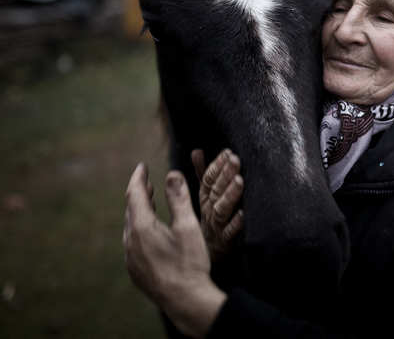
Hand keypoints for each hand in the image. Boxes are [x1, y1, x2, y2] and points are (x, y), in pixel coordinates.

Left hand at [123, 163, 225, 337]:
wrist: (185, 300)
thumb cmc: (189, 262)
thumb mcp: (188, 226)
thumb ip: (179, 198)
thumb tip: (172, 173)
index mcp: (142, 228)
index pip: (135, 195)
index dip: (138, 178)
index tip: (142, 166)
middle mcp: (131, 242)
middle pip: (130, 210)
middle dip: (139, 193)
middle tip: (147, 181)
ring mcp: (131, 258)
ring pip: (130, 227)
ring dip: (139, 211)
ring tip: (149, 202)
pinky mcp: (136, 270)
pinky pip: (133, 242)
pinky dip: (139, 228)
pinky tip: (150, 231)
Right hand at [191, 149, 244, 260]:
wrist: (204, 259)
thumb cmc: (207, 223)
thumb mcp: (203, 198)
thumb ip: (202, 174)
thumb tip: (197, 151)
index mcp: (204, 200)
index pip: (207, 180)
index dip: (217, 166)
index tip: (227, 152)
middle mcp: (208, 212)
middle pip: (215, 191)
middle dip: (225, 174)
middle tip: (235, 159)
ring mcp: (216, 227)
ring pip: (221, 209)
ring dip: (230, 195)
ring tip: (239, 181)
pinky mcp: (224, 243)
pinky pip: (229, 233)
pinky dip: (236, 224)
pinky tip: (244, 214)